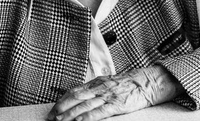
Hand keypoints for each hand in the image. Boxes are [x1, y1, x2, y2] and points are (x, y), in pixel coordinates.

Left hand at [47, 66, 184, 120]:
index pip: (74, 91)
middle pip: (76, 98)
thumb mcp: (109, 82)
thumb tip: (82, 95)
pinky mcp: (117, 104)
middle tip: (51, 117)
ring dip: (70, 115)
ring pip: (84, 106)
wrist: (148, 81)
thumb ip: (96, 88)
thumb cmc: (130, 83)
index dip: (62, 100)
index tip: (53, 109)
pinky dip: (87, 117)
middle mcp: (100, 88)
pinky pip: (99, 112)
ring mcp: (108, 96)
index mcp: (97, 82)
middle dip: (61, 109)